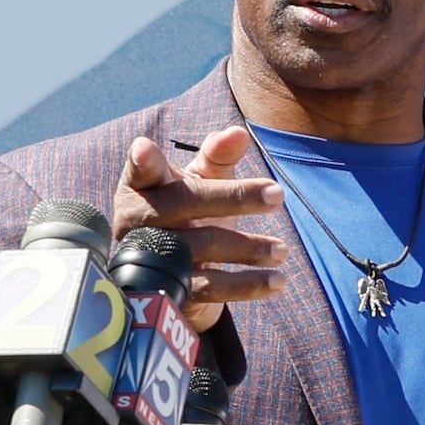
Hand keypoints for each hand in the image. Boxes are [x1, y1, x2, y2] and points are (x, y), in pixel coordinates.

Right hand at [112, 125, 287, 332]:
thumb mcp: (199, 182)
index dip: (142, 162)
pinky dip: (247, 285)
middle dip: (232, 197)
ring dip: (247, 248)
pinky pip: (213, 288)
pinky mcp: (173, 291)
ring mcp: (155, 258)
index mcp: (143, 188)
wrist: (170, 277)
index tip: (145, 150)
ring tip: (282, 250)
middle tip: (277, 193)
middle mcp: (142, 222)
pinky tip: (278, 282)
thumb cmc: (186, 214)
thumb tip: (238, 132)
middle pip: (185, 204)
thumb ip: (217, 157)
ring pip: (202, 247)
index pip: (142, 169)